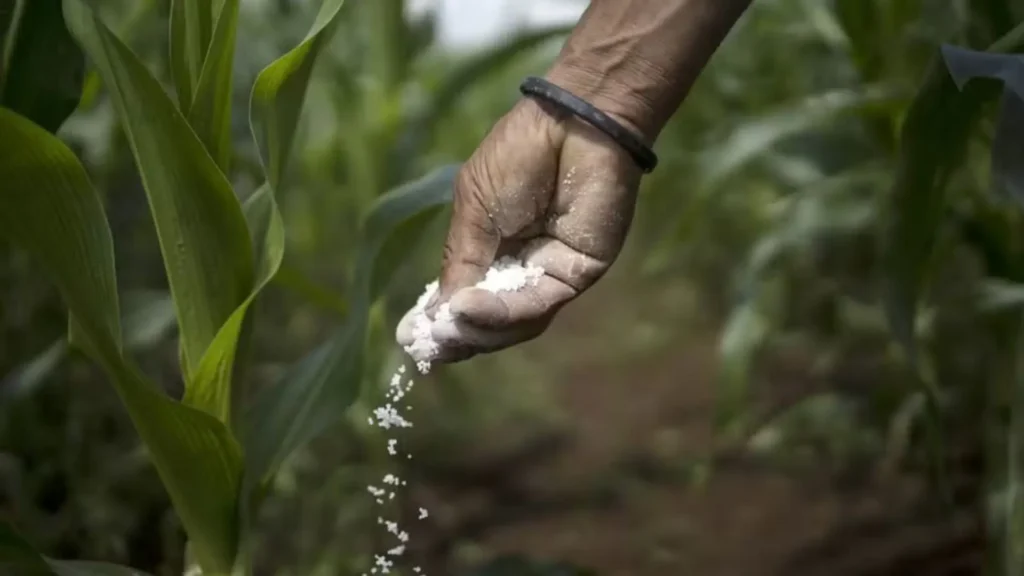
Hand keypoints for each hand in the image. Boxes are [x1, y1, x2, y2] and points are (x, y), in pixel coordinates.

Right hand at [396, 97, 642, 363]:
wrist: (571, 125)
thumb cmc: (518, 156)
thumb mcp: (473, 211)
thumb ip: (460, 264)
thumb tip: (437, 317)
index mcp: (493, 251)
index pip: (467, 299)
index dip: (442, 321)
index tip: (410, 339)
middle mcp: (522, 270)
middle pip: (490, 321)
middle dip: (458, 335)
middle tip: (428, 345)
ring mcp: (550, 275)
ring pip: (514, 323)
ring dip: (479, 329)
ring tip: (450, 324)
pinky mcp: (576, 275)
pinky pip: (537, 305)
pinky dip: (502, 313)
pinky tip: (471, 307)